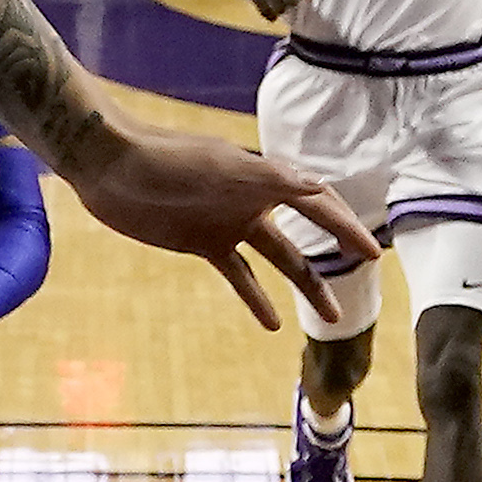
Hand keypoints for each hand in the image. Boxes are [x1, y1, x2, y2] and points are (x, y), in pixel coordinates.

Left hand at [63, 119, 373, 330]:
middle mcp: (252, 200)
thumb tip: (319, 186)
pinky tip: (273, 324)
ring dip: (305, 286)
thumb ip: (270, 178)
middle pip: (306, 233)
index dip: (346, 227)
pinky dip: (255, 297)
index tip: (373, 253)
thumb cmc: (166, 157)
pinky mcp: (201, 241)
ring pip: (279, 258)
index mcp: (262, 177)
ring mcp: (227, 222)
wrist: (109, 163)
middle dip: (336, 255)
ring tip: (332, 319)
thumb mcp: (221, 168)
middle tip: (367, 276)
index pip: (317, 203)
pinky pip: (238, 274)